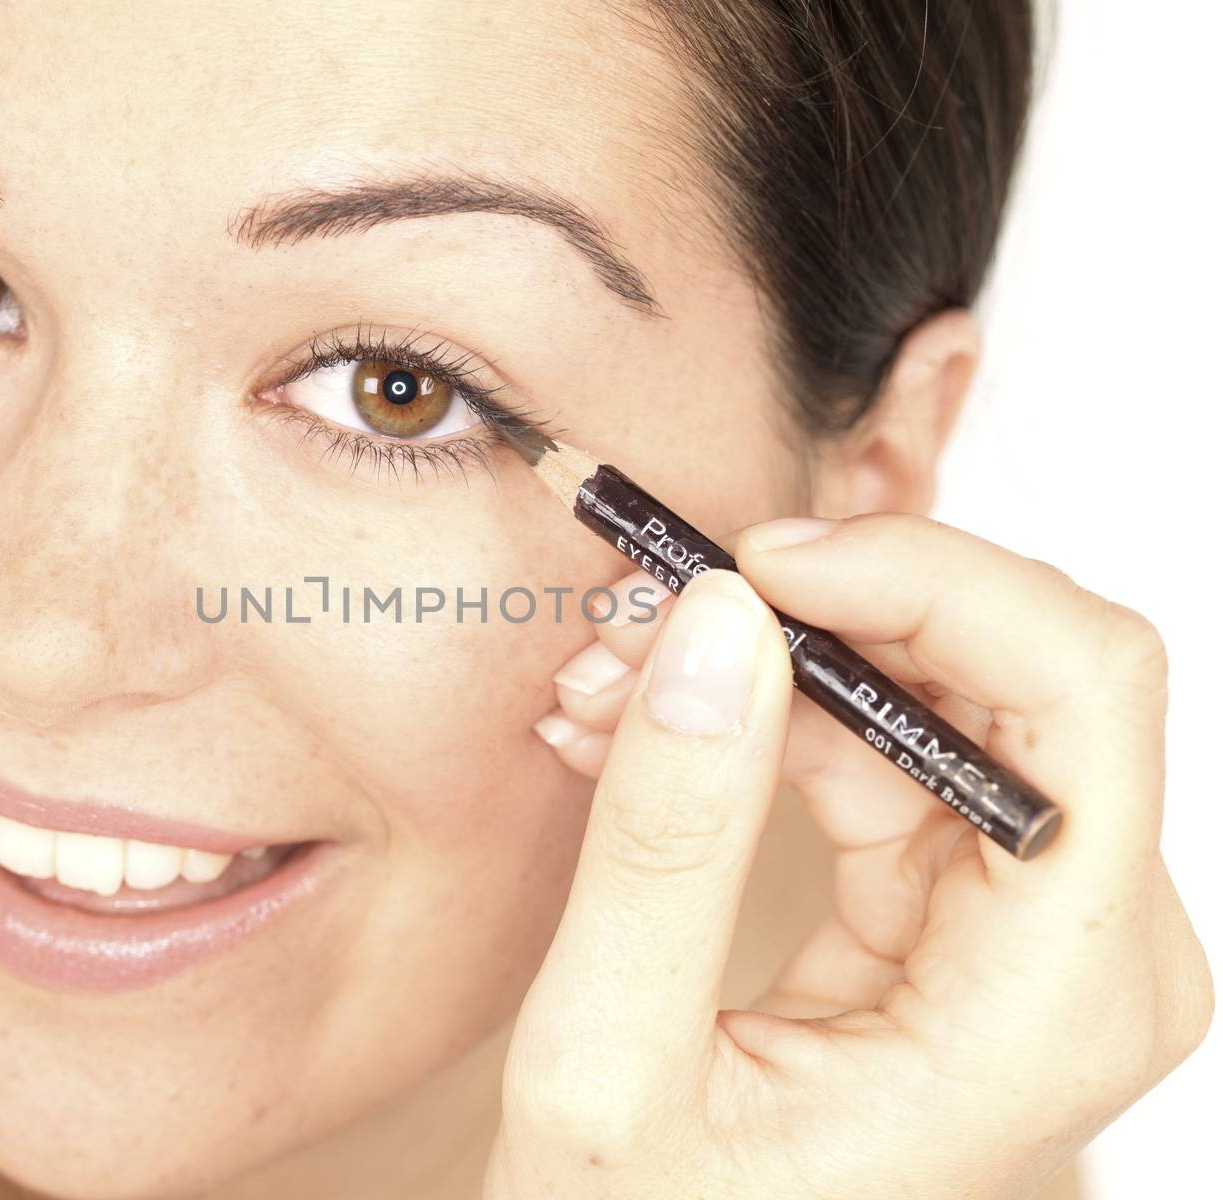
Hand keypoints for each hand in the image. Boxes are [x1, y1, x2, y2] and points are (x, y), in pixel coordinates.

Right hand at [485, 513, 1213, 1198]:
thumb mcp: (608, 1058)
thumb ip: (669, 838)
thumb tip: (714, 622)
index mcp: (1047, 1011)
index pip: (1082, 693)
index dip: (926, 580)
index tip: (756, 563)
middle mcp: (1082, 958)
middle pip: (1025, 667)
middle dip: (826, 609)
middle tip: (651, 608)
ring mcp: (1027, 930)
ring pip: (940, 689)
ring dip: (765, 659)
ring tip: (604, 684)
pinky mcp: (958, 911)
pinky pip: (884, 747)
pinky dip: (758, 717)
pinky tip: (637, 731)